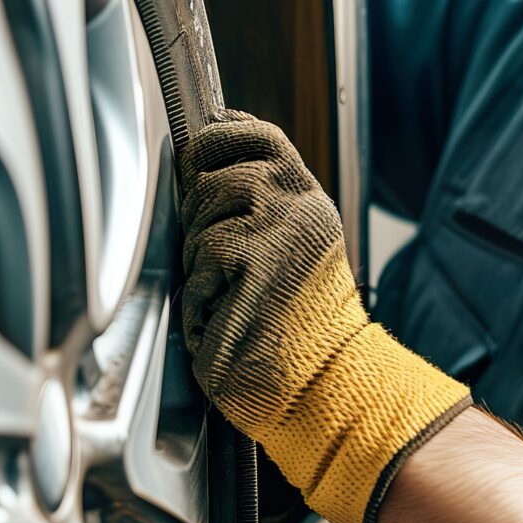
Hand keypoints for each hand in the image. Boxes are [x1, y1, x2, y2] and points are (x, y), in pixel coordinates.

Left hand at [177, 112, 470, 522]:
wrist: (325, 387)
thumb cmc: (297, 332)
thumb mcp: (288, 252)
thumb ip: (257, 210)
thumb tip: (198, 177)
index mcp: (306, 199)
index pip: (252, 135)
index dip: (213, 142)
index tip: (197, 165)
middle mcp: (297, 204)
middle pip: (211, 173)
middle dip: (197, 216)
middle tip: (222, 265)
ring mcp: (276, 228)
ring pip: (200, 215)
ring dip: (200, 261)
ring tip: (232, 296)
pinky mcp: (252, 259)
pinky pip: (199, 261)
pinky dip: (202, 296)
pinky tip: (229, 317)